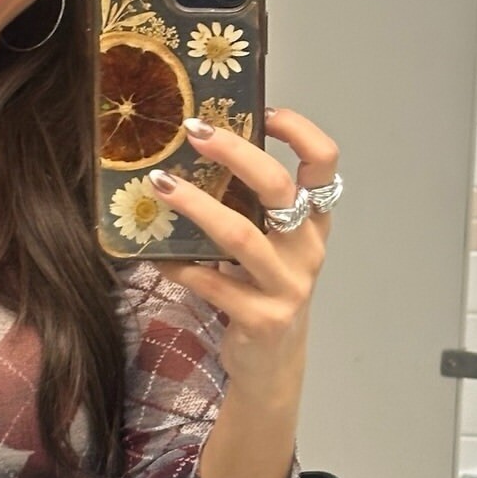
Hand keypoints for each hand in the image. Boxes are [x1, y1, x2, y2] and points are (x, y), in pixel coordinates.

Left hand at [147, 107, 339, 398]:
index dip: (298, 130)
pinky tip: (152, 256)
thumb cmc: (263, 292)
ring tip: (160, 185)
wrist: (271, 364)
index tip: (262, 113)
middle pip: (277, 188)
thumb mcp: (268, 247)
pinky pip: (211, 282)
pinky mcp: (262, 319)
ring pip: (240, 235)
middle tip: (194, 131)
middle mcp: (307, 250)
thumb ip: (248, 208)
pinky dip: (177, 265)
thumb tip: (197, 154)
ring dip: (195, 205)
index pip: (324, 164)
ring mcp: (288, 287)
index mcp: (314, 224)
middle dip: (234, 153)